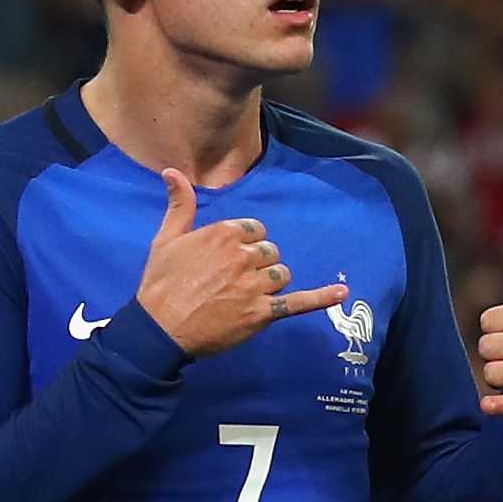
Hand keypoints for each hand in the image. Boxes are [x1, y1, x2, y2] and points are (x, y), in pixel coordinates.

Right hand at [134, 168, 343, 357]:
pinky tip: (343, 294)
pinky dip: (322, 298)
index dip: (247, 244)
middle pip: (270, 252)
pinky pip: (300, 302)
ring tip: (247, 294)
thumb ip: (179, 205)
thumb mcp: (166, 239)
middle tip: (233, 281)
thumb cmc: (160, 284)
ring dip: (271, 282)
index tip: (231, 258)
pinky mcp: (263, 313)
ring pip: (282, 274)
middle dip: (258, 264)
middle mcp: (243, 256)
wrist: (159, 329)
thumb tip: (173, 172)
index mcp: (223, 235)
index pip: (256, 230)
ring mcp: (255, 285)